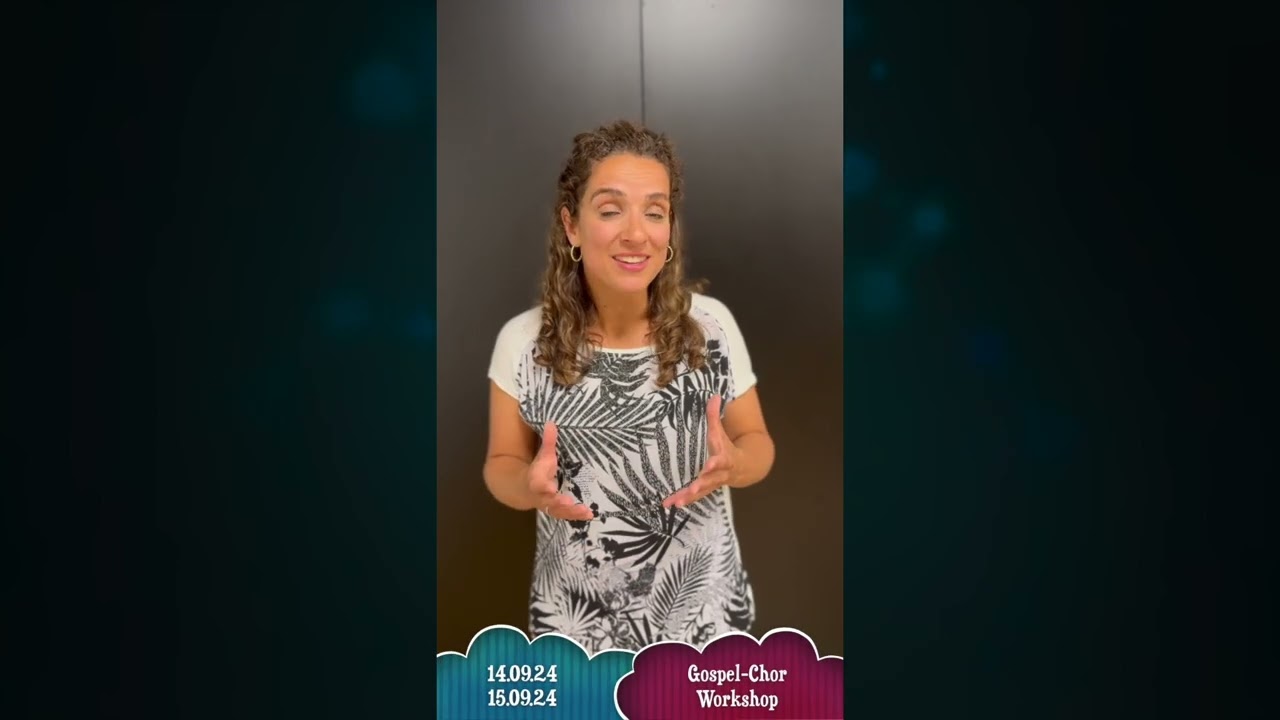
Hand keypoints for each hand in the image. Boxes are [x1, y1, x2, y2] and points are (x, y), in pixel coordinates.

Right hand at [528, 422, 593, 520]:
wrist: (524, 489)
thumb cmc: (538, 470)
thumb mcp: (543, 455)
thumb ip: (548, 442)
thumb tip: (552, 422)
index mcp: (535, 479)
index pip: (537, 483)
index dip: (543, 485)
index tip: (550, 487)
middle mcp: (541, 495)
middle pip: (547, 500)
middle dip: (557, 501)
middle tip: (567, 502)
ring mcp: (549, 505)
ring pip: (558, 510)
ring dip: (570, 511)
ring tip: (585, 511)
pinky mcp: (557, 510)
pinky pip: (566, 515)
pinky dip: (577, 516)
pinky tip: (590, 515)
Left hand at [663, 395, 738, 509]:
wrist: (744, 467)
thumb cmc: (726, 446)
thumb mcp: (720, 431)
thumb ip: (715, 415)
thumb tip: (715, 395)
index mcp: (723, 457)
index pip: (721, 460)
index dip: (716, 463)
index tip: (710, 464)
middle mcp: (719, 474)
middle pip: (710, 480)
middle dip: (701, 484)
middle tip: (693, 488)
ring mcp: (712, 484)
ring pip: (700, 492)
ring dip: (688, 497)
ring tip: (675, 503)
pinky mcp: (704, 490)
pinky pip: (692, 497)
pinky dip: (681, 500)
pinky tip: (668, 505)